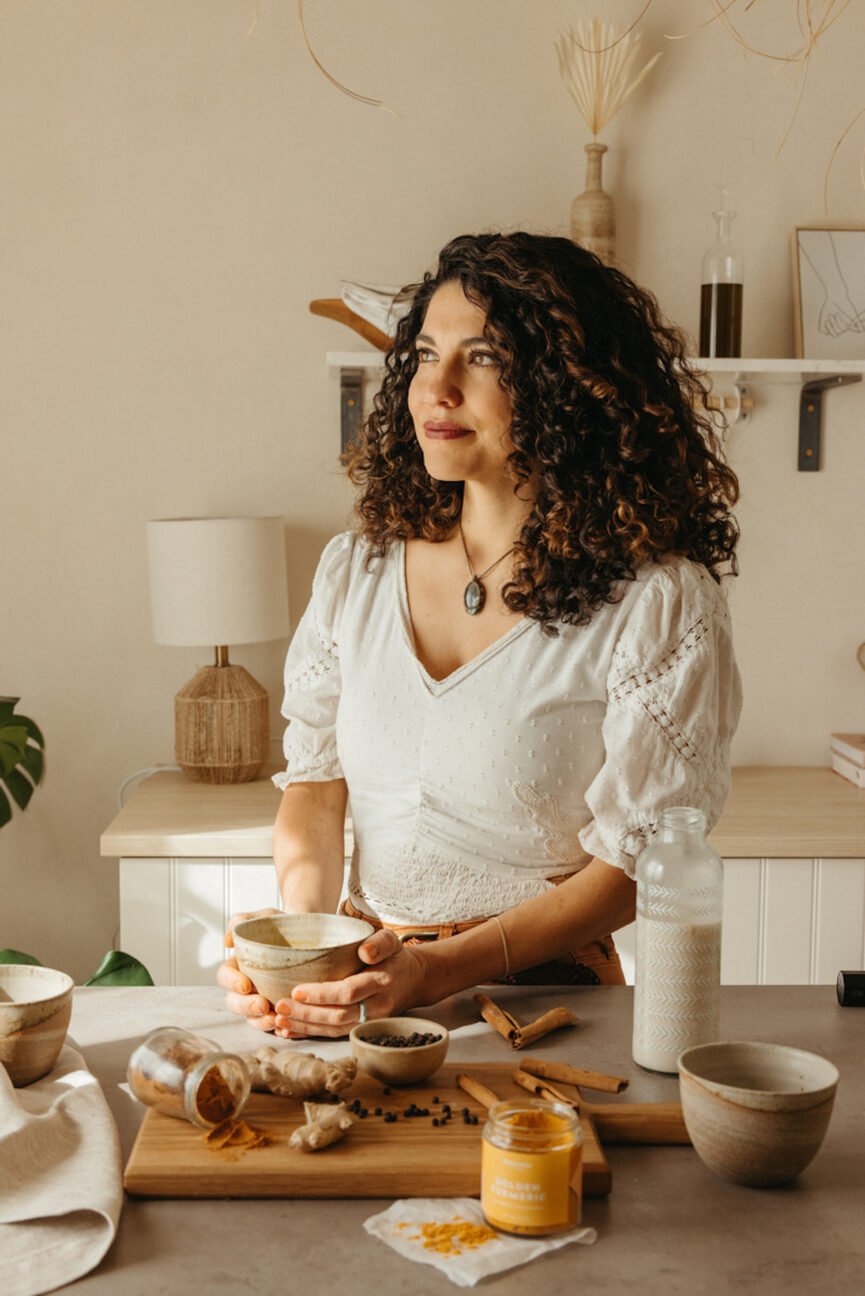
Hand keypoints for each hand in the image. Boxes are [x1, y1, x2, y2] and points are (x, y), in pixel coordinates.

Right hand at [216, 908, 284, 1033]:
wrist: (312, 934)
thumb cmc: (283, 926)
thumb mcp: (265, 917)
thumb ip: (243, 920)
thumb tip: (227, 940)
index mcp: (237, 966)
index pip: (225, 977)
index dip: (231, 983)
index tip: (245, 985)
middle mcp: (246, 987)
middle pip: (235, 1003)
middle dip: (246, 1008)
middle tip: (262, 1006)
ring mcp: (262, 1001)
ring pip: (253, 1019)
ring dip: (260, 1022)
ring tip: (274, 1020)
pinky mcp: (280, 1011)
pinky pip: (275, 1026)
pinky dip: (278, 1029)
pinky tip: (287, 1029)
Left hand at [271, 929, 430, 1038]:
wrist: (414, 981)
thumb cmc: (396, 958)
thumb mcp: (392, 941)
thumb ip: (380, 943)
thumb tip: (365, 951)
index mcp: (381, 982)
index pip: (349, 991)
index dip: (322, 994)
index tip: (297, 990)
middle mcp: (376, 1006)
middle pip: (338, 1015)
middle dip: (306, 1014)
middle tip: (279, 1007)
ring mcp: (369, 1021)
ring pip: (334, 1029)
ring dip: (305, 1027)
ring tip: (278, 1021)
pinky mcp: (361, 1027)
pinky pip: (334, 1035)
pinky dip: (310, 1034)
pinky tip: (290, 1032)